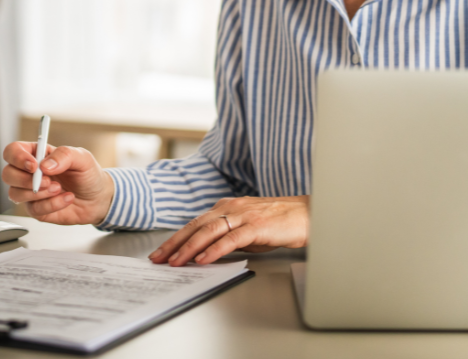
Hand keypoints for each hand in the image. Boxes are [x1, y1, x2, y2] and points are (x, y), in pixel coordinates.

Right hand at [2, 142, 114, 224]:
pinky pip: (34, 209)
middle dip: (25, 179)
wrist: (98, 198)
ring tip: (60, 189)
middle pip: (8, 174)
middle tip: (48, 181)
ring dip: (39, 193)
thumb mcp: (82, 158)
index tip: (33, 165)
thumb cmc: (88, 174)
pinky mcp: (37, 209)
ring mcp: (30, 192)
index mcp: (37, 155)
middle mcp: (29, 173)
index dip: (17, 157)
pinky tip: (67, 199)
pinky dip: (52, 204)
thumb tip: (45, 165)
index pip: (13, 151)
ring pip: (15, 194)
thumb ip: (64, 155)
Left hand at [149, 196, 309, 266]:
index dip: (176, 238)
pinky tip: (202, 260)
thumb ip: (227, 235)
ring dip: (189, 248)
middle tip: (158, 259)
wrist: (309, 215)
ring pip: (209, 231)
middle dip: (174, 243)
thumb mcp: (247, 228)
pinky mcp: (257, 226)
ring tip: (175, 262)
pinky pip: (230, 239)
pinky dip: (214, 250)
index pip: (195, 223)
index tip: (162, 252)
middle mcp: (232, 207)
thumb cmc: (280, 222)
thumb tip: (207, 251)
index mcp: (228, 206)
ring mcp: (244, 215)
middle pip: (196, 226)